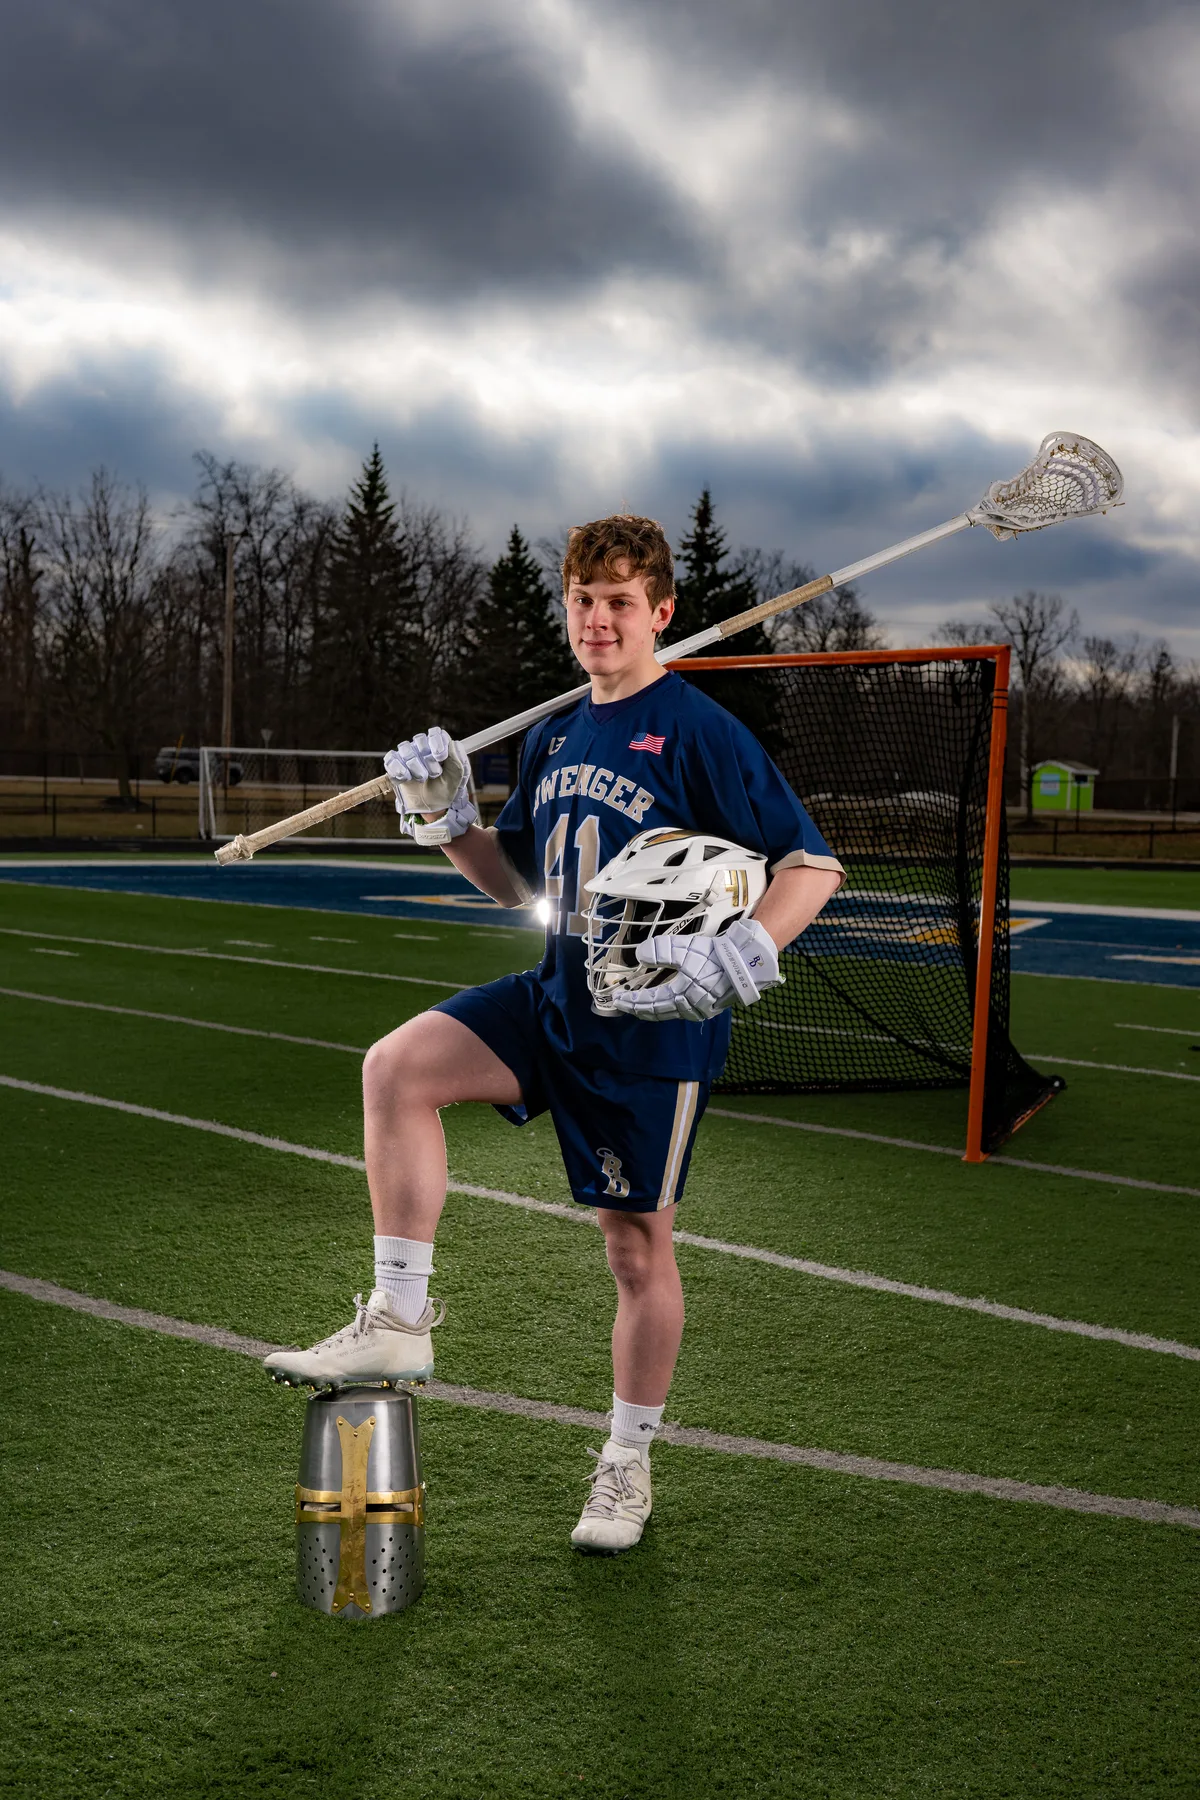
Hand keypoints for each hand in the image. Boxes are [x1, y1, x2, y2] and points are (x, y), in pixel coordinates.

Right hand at [383, 728, 476, 844]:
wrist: (432, 808)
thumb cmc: (445, 790)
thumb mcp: (457, 777)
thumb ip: (458, 760)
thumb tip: (454, 743)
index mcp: (439, 747)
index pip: (435, 733)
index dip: (437, 741)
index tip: (440, 756)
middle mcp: (422, 748)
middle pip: (420, 740)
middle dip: (427, 758)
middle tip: (434, 774)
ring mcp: (407, 756)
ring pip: (406, 749)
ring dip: (415, 765)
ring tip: (422, 779)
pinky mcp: (395, 766)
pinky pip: (391, 759)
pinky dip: (398, 768)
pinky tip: (406, 778)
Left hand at [607, 918, 782, 1021]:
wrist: (746, 963)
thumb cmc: (713, 957)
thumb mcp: (683, 949)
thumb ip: (659, 952)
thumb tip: (640, 956)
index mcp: (679, 998)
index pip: (649, 1004)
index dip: (631, 1002)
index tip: (617, 1000)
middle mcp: (688, 1009)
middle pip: (658, 1013)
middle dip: (640, 1008)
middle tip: (625, 1005)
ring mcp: (701, 1010)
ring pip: (671, 1012)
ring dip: (654, 1008)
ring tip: (642, 1002)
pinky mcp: (710, 1005)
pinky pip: (682, 1009)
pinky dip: (669, 1006)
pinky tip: (668, 999)